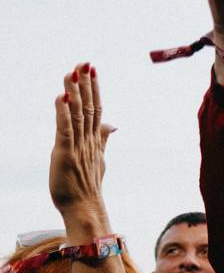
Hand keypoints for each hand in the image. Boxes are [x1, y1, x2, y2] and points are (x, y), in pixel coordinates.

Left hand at [50, 64, 115, 214]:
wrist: (85, 209)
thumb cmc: (87, 187)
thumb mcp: (98, 159)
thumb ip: (104, 139)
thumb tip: (114, 125)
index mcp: (95, 141)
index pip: (97, 109)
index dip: (94, 88)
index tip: (92, 70)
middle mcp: (89, 141)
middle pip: (89, 107)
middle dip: (86, 84)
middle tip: (85, 63)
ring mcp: (78, 147)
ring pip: (78, 115)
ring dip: (74, 93)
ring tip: (72, 73)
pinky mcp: (65, 154)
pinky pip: (65, 130)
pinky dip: (63, 113)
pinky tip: (61, 98)